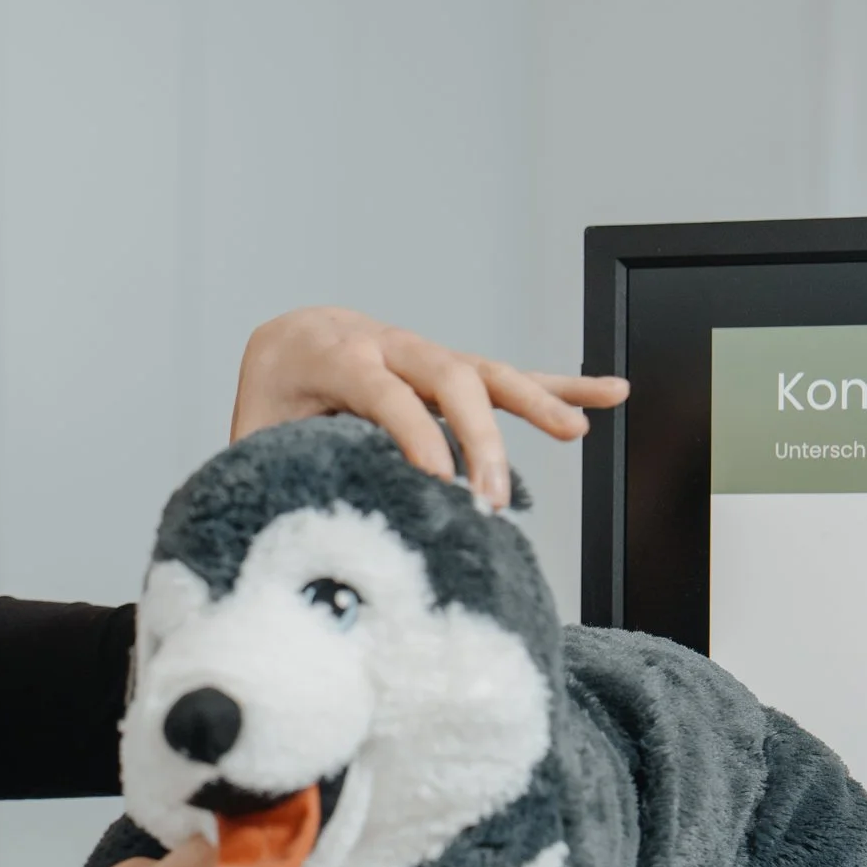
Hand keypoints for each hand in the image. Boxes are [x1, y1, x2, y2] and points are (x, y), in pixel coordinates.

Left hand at [232, 307, 629, 509]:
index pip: (384, 393)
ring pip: (486, 372)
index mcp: (336, 357)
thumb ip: (272, 469)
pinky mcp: (450, 370)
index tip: (439, 484)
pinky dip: (559, 386)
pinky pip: (510, 376)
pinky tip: (609, 394)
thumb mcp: (258, 430)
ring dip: (534, 402)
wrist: (289, 337)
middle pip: (448, 376)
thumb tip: (281, 528)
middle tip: (489, 499)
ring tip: (576, 432)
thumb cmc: (273, 392)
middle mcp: (389, 346)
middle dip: (477, 437)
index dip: (413, 435)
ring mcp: (426, 355)